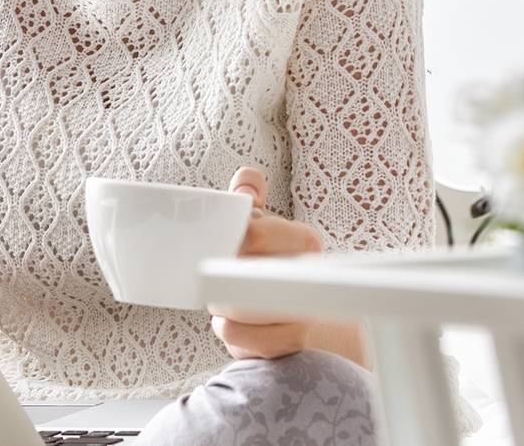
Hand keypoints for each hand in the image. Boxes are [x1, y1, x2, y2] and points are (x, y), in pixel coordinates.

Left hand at [207, 166, 324, 360]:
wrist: (305, 321)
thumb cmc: (271, 267)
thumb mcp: (260, 227)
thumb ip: (250, 200)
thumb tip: (248, 179)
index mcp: (301, 240)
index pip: (253, 234)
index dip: (228, 242)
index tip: (218, 248)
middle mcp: (308, 273)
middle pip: (242, 274)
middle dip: (220, 277)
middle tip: (215, 277)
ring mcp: (306, 311)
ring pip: (240, 308)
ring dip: (221, 306)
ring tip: (224, 300)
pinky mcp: (293, 343)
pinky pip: (245, 338)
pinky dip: (230, 331)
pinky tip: (231, 323)